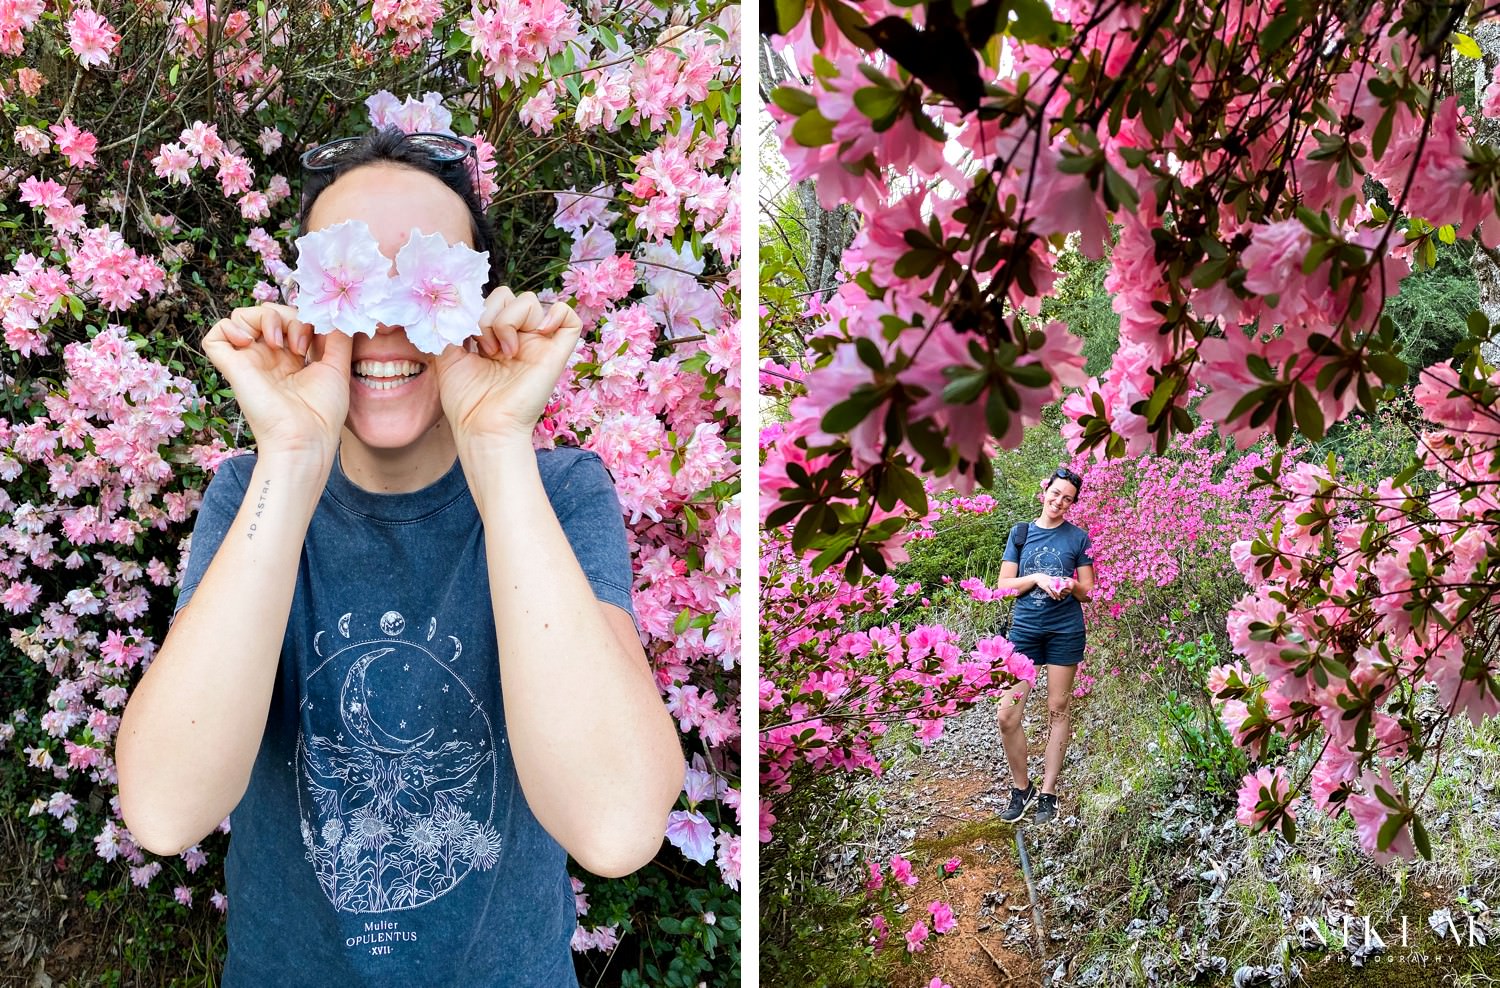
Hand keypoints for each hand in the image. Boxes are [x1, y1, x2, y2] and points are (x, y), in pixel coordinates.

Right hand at [204, 304, 350, 466]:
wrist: (306, 437)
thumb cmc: (323, 411)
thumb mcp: (338, 366)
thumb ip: (337, 337)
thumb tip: (332, 314)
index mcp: (292, 358)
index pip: (290, 319)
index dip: (304, 318)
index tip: (319, 337)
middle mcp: (268, 357)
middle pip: (267, 313)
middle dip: (288, 316)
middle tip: (300, 344)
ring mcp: (249, 361)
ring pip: (242, 316)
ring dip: (264, 317)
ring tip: (278, 343)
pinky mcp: (231, 366)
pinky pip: (215, 335)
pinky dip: (231, 327)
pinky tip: (249, 341)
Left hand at [435, 287, 580, 448]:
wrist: (482, 427)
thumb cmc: (466, 400)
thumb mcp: (448, 355)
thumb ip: (453, 325)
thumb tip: (456, 301)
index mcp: (495, 338)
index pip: (491, 301)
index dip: (476, 310)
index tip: (464, 336)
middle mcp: (518, 338)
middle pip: (509, 295)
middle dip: (489, 315)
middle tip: (484, 349)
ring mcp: (538, 345)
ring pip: (530, 301)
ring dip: (507, 320)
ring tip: (501, 352)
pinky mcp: (556, 354)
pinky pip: (569, 318)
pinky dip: (555, 314)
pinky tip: (536, 332)